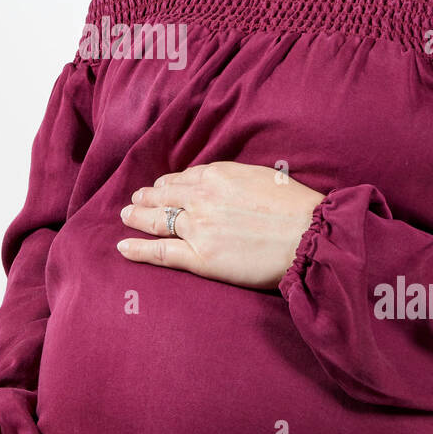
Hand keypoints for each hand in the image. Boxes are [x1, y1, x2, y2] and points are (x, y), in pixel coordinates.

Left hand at [116, 160, 325, 289]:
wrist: (309, 236)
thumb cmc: (296, 207)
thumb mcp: (262, 178)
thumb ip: (234, 179)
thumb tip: (221, 183)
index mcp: (217, 175)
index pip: (183, 179)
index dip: (169, 184)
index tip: (161, 188)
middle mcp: (201, 198)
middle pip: (164, 197)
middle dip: (146, 198)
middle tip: (134, 200)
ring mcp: (198, 228)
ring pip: (157, 221)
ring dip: (137, 218)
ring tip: (125, 216)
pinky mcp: (200, 258)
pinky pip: (160, 252)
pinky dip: (138, 249)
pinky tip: (123, 246)